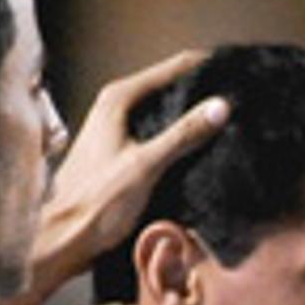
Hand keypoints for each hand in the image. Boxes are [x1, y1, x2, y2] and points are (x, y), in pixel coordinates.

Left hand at [32, 50, 228, 287]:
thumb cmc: (94, 204)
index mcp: (118, 99)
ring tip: (230, 120)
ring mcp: (118, 128)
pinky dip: (181, 135)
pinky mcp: (123, 151)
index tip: (238, 71)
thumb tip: (220, 106)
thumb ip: (184, 134)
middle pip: (171, 85)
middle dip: (204, 90)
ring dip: (194, 115)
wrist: (63, 237)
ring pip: (166, 109)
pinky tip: (202, 148)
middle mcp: (115, 107)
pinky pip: (160, 131)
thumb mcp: (146, 166)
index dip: (207, 67)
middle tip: (241, 97)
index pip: (175, 67)